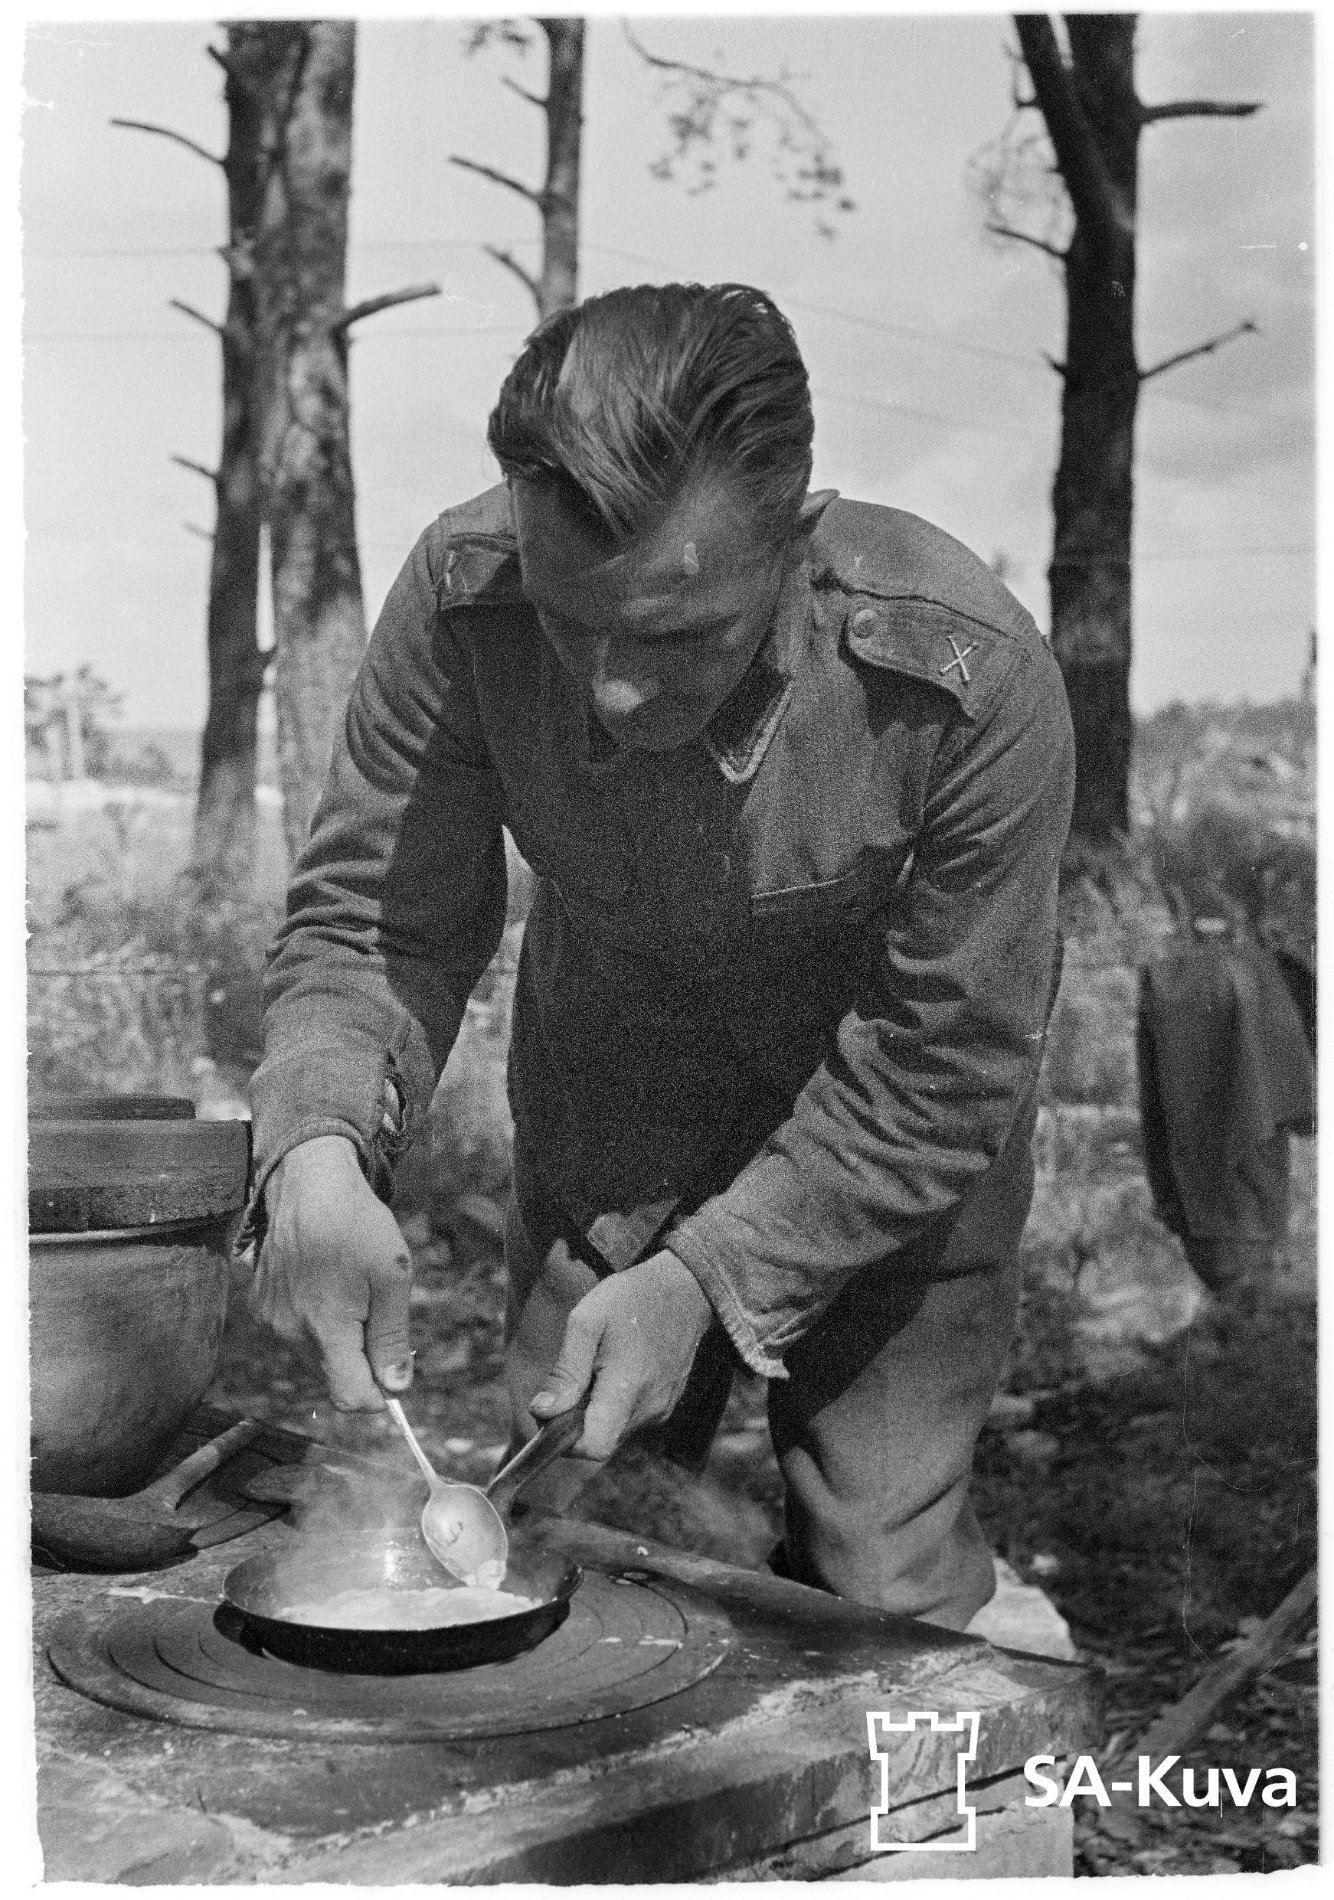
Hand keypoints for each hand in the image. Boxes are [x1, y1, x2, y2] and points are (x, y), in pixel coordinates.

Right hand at [252, 1135, 412, 1412]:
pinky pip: (294, 1331)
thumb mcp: (392, 1276)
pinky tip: (324, 1280)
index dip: (378, 1394)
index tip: (394, 1373)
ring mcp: (269, 1318)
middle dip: (360, 1358)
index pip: (349, 1396)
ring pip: (314, 1354)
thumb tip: (396, 1388)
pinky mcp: (259, 1304)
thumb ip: (392, 1337)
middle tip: (376, 1310)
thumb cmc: (358, 1224)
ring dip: (337, 1336)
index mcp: (325, 1327)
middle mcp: (289, 1330)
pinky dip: (314, 1318)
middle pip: (332, 1375)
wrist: (310, 1182)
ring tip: (348, 1288)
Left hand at [529, 1250, 714, 1460]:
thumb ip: (565, 1372)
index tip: (555, 1413)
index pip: (595, 1447)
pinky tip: (620, 1368)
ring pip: (616, 1429)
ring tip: (601, 1366)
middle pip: (602, 1439)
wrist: (684, 1289)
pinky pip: (632, 1418)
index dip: (567, 1442)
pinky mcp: (668, 1403)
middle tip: (577, 1376)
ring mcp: (662, 1407)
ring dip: (599, 1410)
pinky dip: (617, 1403)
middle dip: (579, 1420)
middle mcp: (649, 1406)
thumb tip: (542, 1411)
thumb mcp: (587, 1322)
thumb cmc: (631, 1299)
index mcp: (626, 1388)